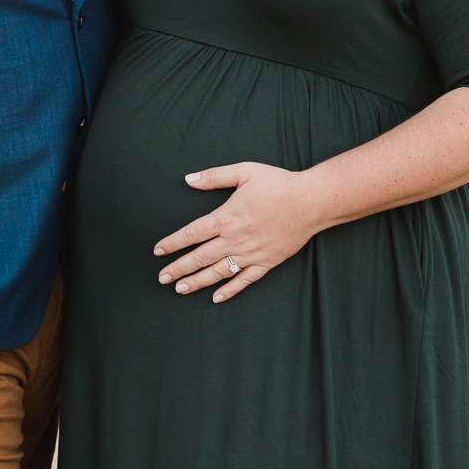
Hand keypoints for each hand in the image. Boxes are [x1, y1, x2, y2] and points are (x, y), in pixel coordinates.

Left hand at [154, 161, 321, 303]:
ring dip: (197, 282)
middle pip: (200, 257)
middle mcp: (235, 239)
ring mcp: (250, 254)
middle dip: (178, 269)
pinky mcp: (266, 262)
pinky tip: (216, 297)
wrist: (310, 202)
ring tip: (180, 289)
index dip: (172, 243)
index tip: (158, 251)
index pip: (191, 234)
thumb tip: (189, 179)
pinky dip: (229, 290)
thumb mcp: (244, 171)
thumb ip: (214, 176)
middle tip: (162, 278)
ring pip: (217, 272)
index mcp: (226, 217)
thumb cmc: (278, 184)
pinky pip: (243, 280)